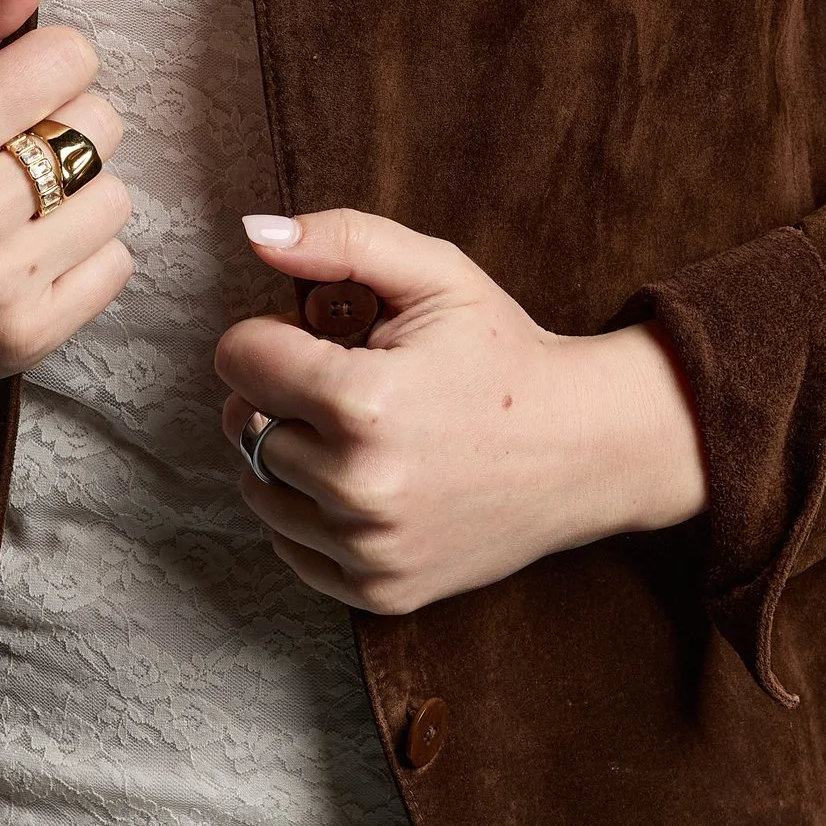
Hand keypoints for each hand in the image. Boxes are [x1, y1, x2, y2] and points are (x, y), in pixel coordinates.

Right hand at [0, 0, 130, 447]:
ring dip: (79, 194)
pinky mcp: (27, 337)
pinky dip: (83, 253)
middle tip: (4, 154)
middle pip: (101, 125)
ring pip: (118, 197)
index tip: (6, 92)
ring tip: (16, 206)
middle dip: (63, 127)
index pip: (70, 57)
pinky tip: (26, 254)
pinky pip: (117, 264)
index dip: (46, 66)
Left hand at [213, 208, 705, 616]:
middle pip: (247, 424)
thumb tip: (254, 234)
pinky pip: (291, 548)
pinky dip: (311, 514)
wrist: (587, 448)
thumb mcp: (437, 274)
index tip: (322, 339)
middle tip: (351, 386)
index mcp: (363, 402)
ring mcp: (370, 549)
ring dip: (290, 456)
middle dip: (282, 396)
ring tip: (360, 435)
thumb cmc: (506, 355)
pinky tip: (367, 483)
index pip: (238, 358)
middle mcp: (359, 487)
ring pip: (260, 489)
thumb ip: (341, 241)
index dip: (273, 335)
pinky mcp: (381, 592)